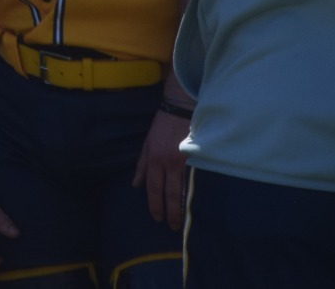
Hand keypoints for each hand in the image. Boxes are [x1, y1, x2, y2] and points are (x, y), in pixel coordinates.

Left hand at [133, 107, 190, 229]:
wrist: (181, 108)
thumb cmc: (162, 126)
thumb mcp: (147, 144)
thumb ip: (141, 165)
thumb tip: (135, 184)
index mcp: (154, 159)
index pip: (153, 187)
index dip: (155, 204)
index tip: (157, 218)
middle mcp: (169, 162)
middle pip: (170, 192)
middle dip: (171, 211)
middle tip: (172, 226)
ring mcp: (186, 161)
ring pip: (185, 188)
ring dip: (184, 206)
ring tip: (185, 221)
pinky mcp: (199, 157)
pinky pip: (197, 179)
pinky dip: (197, 192)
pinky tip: (199, 203)